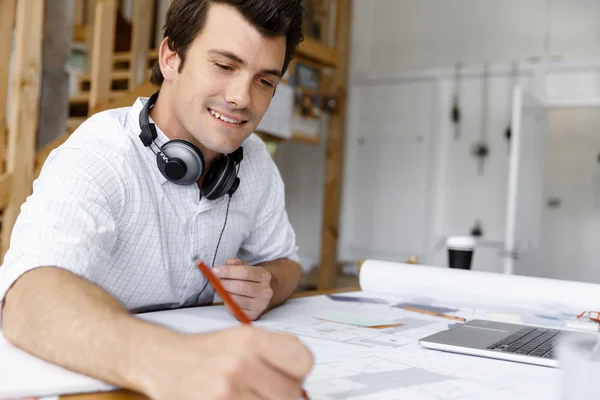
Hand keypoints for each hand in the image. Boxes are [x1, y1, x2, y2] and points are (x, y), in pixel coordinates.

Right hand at [144, 326, 313, 399]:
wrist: (164, 361)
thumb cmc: (208, 352)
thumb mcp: (243, 338)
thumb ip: (276, 353)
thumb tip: (303, 382)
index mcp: (251, 340)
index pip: (303, 362)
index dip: (299, 373)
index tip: (290, 377)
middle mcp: (239, 364)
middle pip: (290, 394)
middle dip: (283, 395)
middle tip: (267, 391)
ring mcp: (225, 392)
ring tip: (249, 395)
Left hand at [213, 258, 273, 320]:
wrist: (264, 295)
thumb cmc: (252, 280)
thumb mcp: (248, 268)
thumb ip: (237, 264)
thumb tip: (227, 263)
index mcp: (264, 276)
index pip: (245, 272)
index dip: (228, 271)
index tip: (214, 271)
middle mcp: (265, 291)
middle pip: (242, 287)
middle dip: (225, 283)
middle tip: (214, 280)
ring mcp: (261, 305)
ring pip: (238, 300)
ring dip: (225, 294)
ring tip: (219, 289)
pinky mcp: (254, 315)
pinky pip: (236, 310)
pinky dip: (228, 304)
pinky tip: (226, 298)